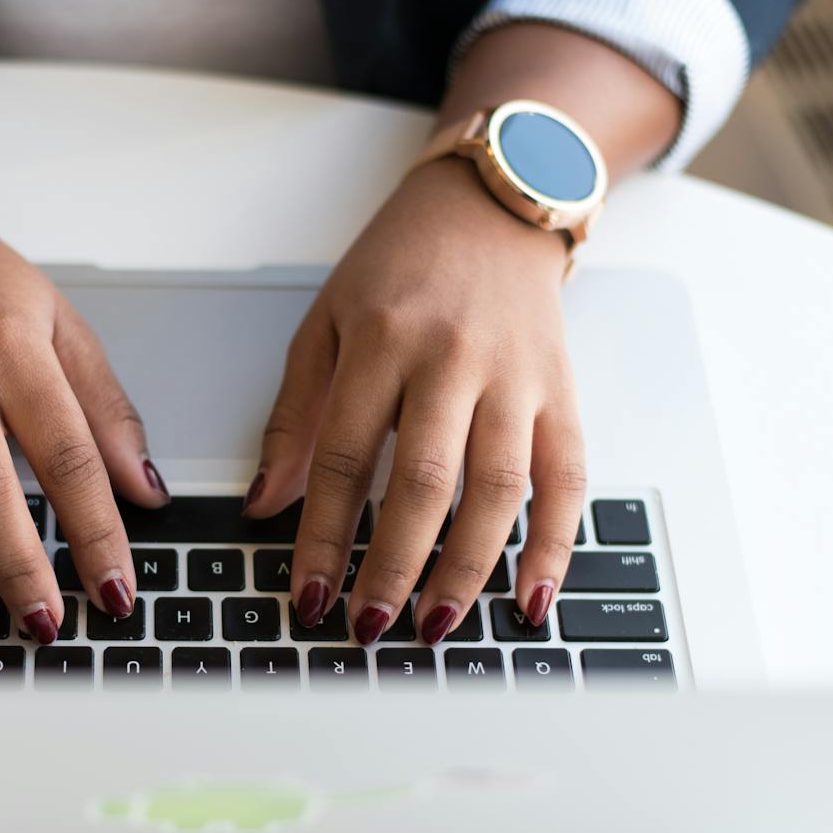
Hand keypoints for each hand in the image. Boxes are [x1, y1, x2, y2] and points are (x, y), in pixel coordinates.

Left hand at [247, 157, 585, 644]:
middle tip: (369, 626)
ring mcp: (516, 378)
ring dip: (466, 569)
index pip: (343, 456)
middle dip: (393, 565)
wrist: (492, 206)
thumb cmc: (401, 267)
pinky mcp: (564, 392)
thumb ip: (295, 416)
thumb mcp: (326, 323)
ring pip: (498, 489)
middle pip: (424, 481)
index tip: (308, 594)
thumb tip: (264, 504)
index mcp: (383, 339)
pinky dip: (555, 545)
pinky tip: (531, 599)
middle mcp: (453, 359)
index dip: (321, 534)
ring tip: (434, 626)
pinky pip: (567, 479)